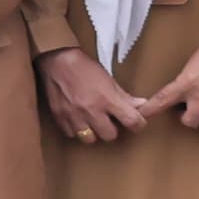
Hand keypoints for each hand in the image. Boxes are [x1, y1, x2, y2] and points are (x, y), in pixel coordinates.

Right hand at [35, 47, 152, 144]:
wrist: (57, 60)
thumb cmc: (83, 66)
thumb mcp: (108, 79)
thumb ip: (124, 96)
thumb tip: (141, 105)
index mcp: (107, 99)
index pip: (132, 121)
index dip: (137, 124)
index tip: (135, 122)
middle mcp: (91, 110)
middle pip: (110, 136)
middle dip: (110, 128)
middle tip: (107, 119)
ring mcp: (74, 116)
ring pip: (90, 139)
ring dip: (92, 131)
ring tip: (90, 120)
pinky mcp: (59, 118)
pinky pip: (71, 134)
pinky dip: (75, 128)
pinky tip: (76, 117)